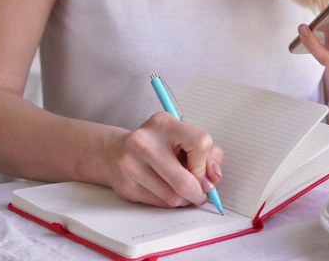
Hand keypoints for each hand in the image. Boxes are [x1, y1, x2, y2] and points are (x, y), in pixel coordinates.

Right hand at [103, 112, 224, 207]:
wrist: (115, 151)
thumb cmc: (157, 144)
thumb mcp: (183, 137)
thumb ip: (207, 154)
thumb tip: (213, 179)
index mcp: (164, 124)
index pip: (201, 143)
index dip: (206, 163)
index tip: (201, 168)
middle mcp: (144, 142)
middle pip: (183, 181)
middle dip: (198, 193)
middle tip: (201, 194)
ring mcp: (131, 165)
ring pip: (172, 197)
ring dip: (185, 200)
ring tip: (182, 191)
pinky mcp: (126, 186)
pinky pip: (159, 204)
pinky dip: (169, 202)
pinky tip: (166, 191)